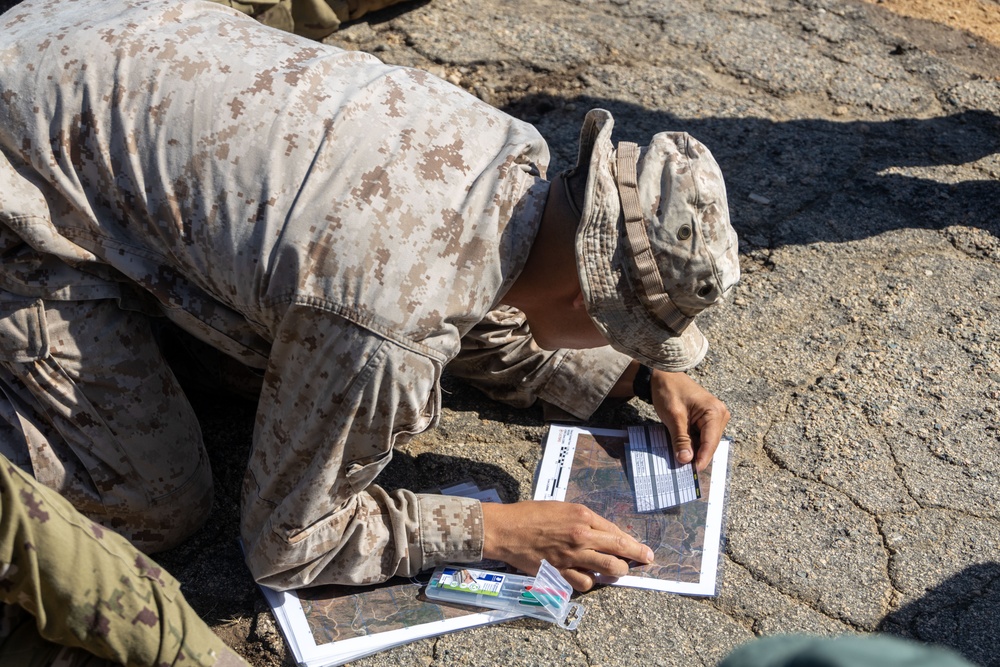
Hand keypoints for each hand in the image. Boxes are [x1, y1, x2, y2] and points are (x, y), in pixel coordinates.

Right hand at [481, 500, 653, 591]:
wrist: (506, 529)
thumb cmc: (530, 514)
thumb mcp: (562, 508)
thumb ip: (583, 519)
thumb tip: (603, 532)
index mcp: (582, 516)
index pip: (616, 532)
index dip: (633, 542)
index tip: (643, 549)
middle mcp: (581, 536)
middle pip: (619, 549)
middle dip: (637, 556)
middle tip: (646, 560)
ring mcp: (572, 556)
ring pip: (608, 568)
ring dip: (618, 571)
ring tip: (619, 571)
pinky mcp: (560, 572)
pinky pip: (585, 583)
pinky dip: (591, 581)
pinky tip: (590, 577)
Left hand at [650, 370, 729, 470]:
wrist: (663, 376)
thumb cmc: (669, 391)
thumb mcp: (673, 417)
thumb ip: (681, 439)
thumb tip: (686, 460)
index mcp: (714, 412)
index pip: (710, 442)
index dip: (702, 458)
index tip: (694, 472)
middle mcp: (719, 414)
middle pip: (710, 444)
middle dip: (698, 456)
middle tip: (685, 472)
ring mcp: (714, 417)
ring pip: (705, 442)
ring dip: (694, 451)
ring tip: (682, 462)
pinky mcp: (706, 420)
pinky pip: (701, 437)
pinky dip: (692, 444)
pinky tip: (683, 451)